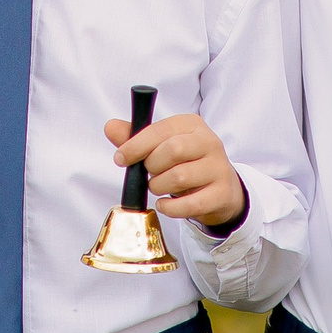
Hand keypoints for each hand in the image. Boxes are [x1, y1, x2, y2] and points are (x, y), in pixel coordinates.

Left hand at [106, 112, 247, 227]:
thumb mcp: (162, 146)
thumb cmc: (187, 163)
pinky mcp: (222, 193)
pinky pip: (191, 204)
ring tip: (158, 186)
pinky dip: (171, 208)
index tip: (121, 158)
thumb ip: (136, 138)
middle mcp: (209, 142)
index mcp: (192, 125)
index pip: (160, 130)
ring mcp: (219, 168)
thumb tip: (110, 127)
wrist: (221, 188)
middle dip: (152, 166)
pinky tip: (164, 204)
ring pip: (180, 177)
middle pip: (173, 150)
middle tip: (149, 173)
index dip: (136, 145)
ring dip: (159, 186)